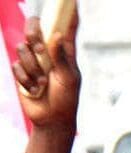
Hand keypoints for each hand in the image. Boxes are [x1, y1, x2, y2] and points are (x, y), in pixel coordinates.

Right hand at [12, 14, 79, 129]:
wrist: (52, 119)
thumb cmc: (66, 100)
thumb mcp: (68, 79)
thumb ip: (61, 58)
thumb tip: (57, 36)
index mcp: (65, 51)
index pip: (66, 26)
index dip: (67, 11)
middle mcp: (48, 52)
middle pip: (34, 27)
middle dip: (33, 34)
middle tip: (40, 50)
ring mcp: (34, 61)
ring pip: (22, 48)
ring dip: (32, 68)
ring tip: (42, 83)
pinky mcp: (22, 72)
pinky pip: (17, 66)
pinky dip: (26, 80)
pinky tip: (35, 90)